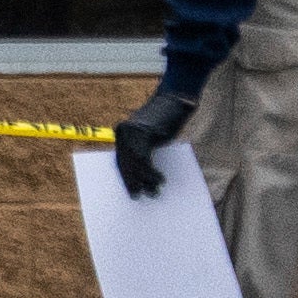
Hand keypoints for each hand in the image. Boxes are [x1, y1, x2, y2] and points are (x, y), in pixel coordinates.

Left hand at [107, 80, 197, 199]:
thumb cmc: (165, 119)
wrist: (176, 99)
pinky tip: (159, 180)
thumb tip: (140, 175)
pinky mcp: (145, 132)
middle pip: (125, 163)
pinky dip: (152, 172)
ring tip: (154, 192)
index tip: (131, 192)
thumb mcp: (149, 135)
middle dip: (132, 182)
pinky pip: (144, 158)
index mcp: (122, 132)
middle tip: (138, 197)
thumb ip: (142, 149)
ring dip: (144, 180)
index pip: (120, 160)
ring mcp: (133, 131)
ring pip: (134, 163)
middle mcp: (124, 131)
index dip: (126, 178)